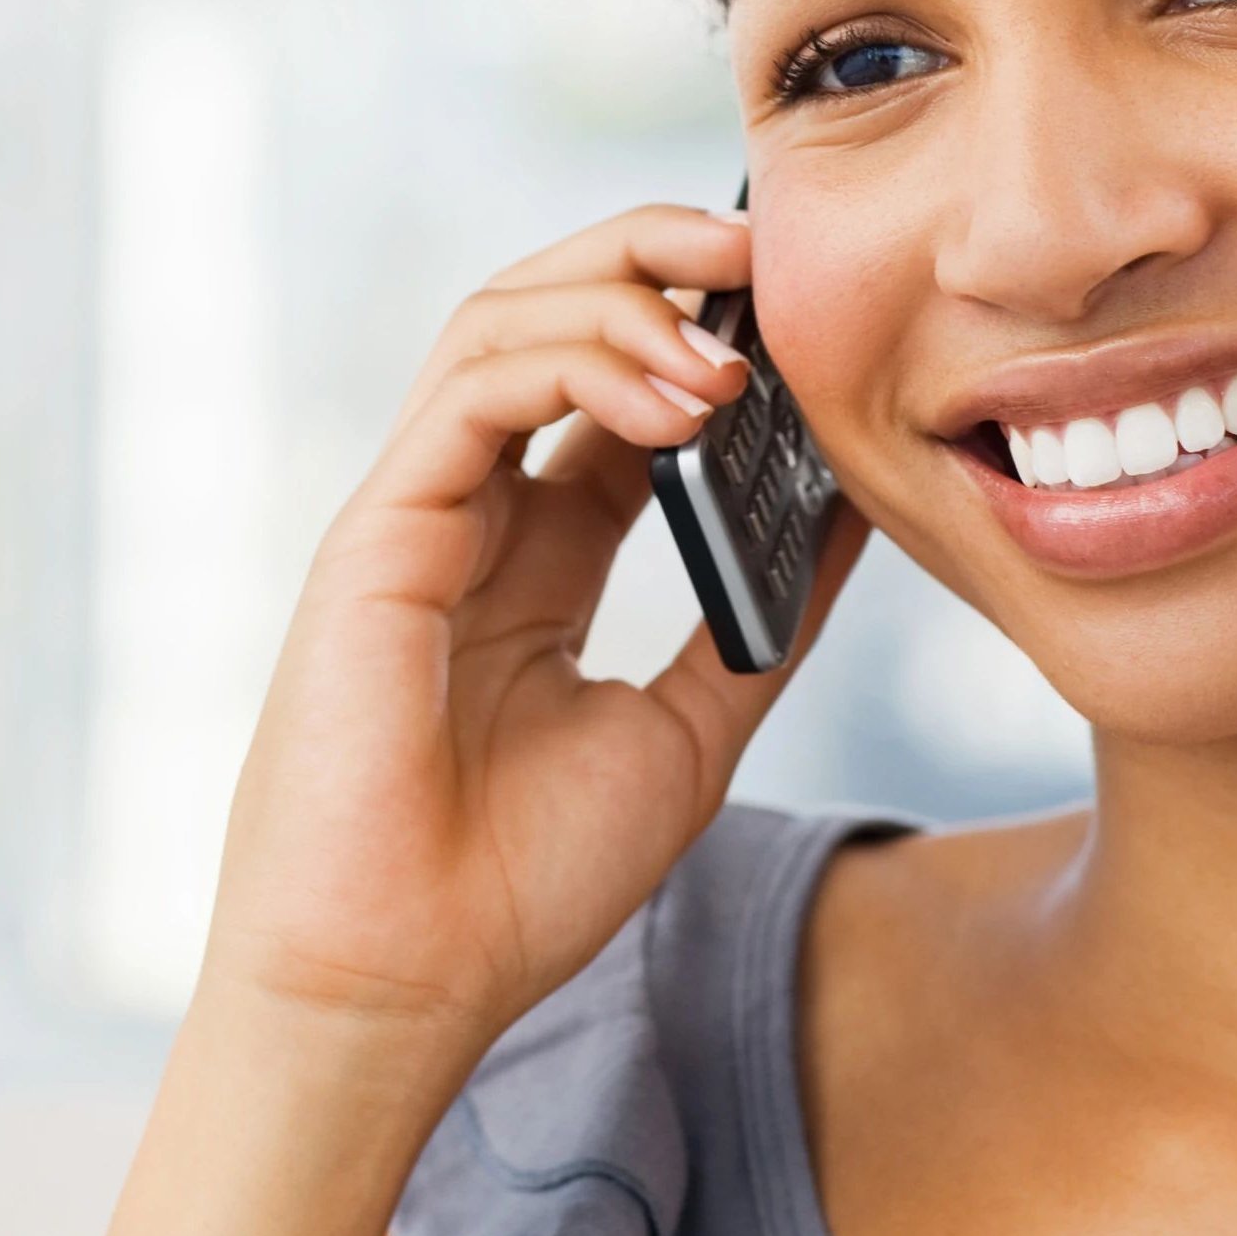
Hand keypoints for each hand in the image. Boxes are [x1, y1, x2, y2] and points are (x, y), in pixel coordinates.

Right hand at [200, 204, 865, 1056]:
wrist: (404, 984)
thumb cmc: (518, 885)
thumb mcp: (691, 731)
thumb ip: (763, 623)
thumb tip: (858, 516)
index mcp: (537, 554)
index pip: (615, 383)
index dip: (706, 327)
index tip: (807, 314)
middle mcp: (472, 512)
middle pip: (549, 315)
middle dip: (656, 259)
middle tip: (764, 251)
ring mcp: (419, 514)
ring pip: (501, 320)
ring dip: (623, 295)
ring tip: (730, 336)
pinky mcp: (378, 533)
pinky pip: (471, 390)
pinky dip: (574, 360)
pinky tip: (672, 398)